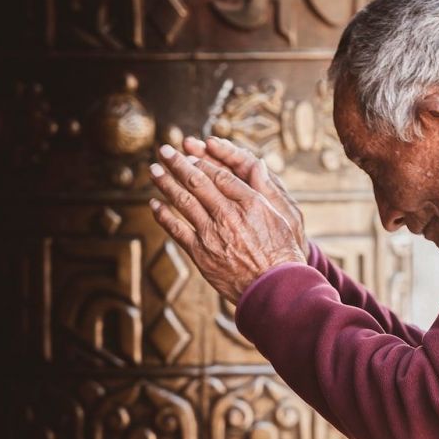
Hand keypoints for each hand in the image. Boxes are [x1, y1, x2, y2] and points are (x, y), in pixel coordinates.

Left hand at [149, 145, 305, 304]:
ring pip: (183, 201)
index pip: (220, 175)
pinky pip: (176, 230)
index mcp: (250, 203)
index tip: (191, 154)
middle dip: (179, 163)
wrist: (273, 288)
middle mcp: (229, 214)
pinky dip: (163, 215)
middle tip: (165, 149)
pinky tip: (154, 204)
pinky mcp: (201, 253)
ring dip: (166, 183)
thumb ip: (266, 190)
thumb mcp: (285, 216)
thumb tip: (259, 164)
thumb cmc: (283, 254)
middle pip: (198, 182)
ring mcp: (212, 234)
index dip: (203, 162)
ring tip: (154, 170)